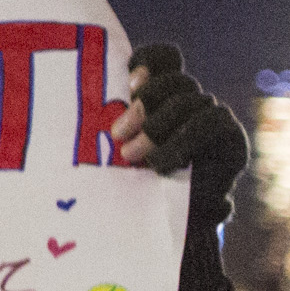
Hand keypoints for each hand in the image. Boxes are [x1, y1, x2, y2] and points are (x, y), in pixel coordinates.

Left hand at [109, 43, 246, 290]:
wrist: (168, 232)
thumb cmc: (127, 190)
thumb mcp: (111, 156)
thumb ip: (105, 130)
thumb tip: (60, 105)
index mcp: (161, 96)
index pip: (163, 58)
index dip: (148, 61)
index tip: (126, 81)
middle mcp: (189, 101)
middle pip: (173, 79)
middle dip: (142, 104)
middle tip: (116, 134)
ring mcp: (211, 116)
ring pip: (189, 98)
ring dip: (156, 126)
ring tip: (131, 156)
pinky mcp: (229, 137)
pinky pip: (209, 120)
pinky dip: (182, 139)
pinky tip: (161, 164)